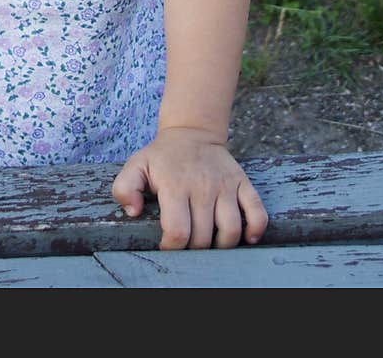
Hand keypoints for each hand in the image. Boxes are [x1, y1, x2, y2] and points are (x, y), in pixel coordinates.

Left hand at [111, 127, 268, 249]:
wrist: (191, 132)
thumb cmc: (162, 156)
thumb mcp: (136, 165)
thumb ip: (125, 188)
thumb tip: (133, 212)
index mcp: (175, 185)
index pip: (178, 232)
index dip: (172, 248)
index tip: (168, 247)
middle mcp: (203, 187)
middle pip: (203, 237)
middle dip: (194, 249)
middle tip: (188, 245)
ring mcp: (225, 185)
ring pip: (231, 231)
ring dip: (221, 246)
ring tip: (211, 244)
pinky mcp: (242, 183)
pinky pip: (257, 212)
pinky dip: (255, 229)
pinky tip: (246, 237)